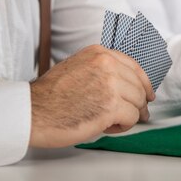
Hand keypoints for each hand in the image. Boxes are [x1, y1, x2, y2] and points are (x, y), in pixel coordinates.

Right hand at [29, 45, 154, 147]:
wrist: (32, 112)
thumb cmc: (50, 97)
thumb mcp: (78, 68)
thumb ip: (102, 70)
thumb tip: (127, 84)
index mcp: (99, 53)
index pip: (135, 67)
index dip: (145, 84)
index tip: (148, 95)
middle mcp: (107, 64)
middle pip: (139, 86)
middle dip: (139, 104)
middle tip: (136, 116)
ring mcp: (110, 84)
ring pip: (138, 102)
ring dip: (129, 116)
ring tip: (112, 122)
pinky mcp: (111, 105)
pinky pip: (132, 117)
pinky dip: (124, 126)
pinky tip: (108, 127)